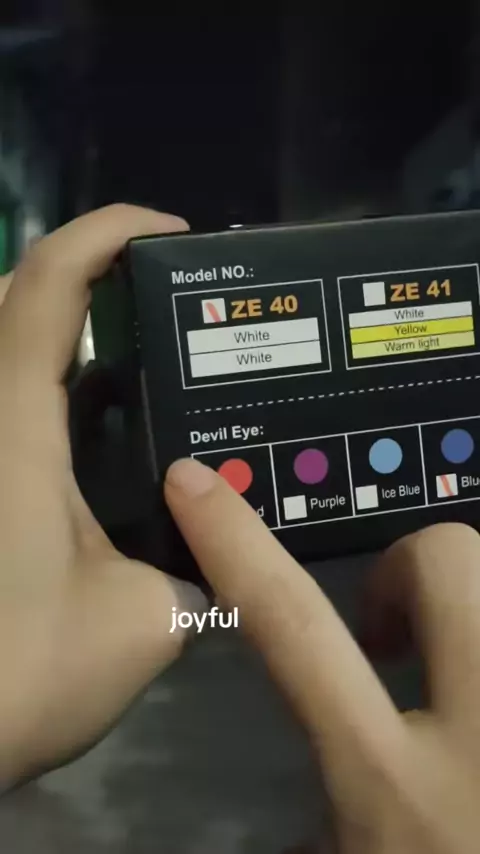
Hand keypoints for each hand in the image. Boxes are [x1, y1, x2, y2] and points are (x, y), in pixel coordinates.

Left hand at [0, 205, 204, 786]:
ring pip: (1, 345)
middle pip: (9, 296)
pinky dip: (46, 381)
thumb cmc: (25, 671)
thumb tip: (230, 549)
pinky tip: (95, 422)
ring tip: (137, 349)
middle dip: (82, 267)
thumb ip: (200, 570)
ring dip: (60, 322)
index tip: (169, 232)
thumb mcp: (144, 621)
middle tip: (156, 291)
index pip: (46, 288)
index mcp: (17, 429)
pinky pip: (9, 398)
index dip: (105, 233)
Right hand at [166, 458, 479, 853]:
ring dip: (476, 619)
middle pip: (443, 560)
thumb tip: (324, 798)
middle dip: (411, 576)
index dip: (233, 542)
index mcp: (395, 789)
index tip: (195, 480)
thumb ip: (339, 822)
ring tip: (473, 682)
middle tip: (411, 640)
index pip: (290, 628)